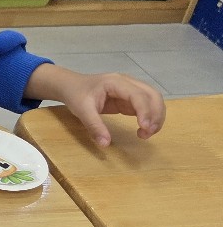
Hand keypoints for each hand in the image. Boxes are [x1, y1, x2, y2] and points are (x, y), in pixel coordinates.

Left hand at [24, 62, 164, 146]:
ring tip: (146, 134)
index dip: (145, 110)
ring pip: (153, 100)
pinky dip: (150, 118)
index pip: (137, 94)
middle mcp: (127, 83)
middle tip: (147, 133)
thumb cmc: (76, 94)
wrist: (71, 86)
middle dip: (155, 114)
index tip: (145, 128)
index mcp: (115, 82)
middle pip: (152, 95)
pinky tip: (144, 130)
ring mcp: (130, 90)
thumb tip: (105, 144)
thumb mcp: (82, 110)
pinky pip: (147, 106)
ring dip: (156, 117)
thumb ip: (94, 126)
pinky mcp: (130, 99)